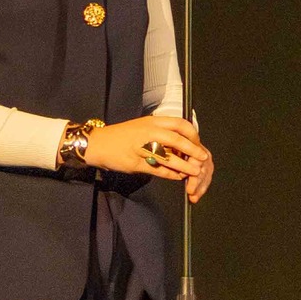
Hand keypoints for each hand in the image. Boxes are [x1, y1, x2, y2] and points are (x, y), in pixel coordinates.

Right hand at [78, 116, 210, 192]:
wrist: (98, 143)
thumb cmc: (122, 135)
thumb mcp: (143, 127)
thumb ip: (160, 133)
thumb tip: (181, 143)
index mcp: (152, 122)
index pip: (180, 124)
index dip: (192, 134)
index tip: (198, 142)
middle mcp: (148, 132)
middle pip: (177, 139)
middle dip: (193, 150)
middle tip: (202, 158)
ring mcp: (141, 147)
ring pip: (169, 157)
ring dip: (184, 165)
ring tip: (194, 171)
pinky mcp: (135, 162)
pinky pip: (157, 169)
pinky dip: (170, 174)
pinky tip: (177, 177)